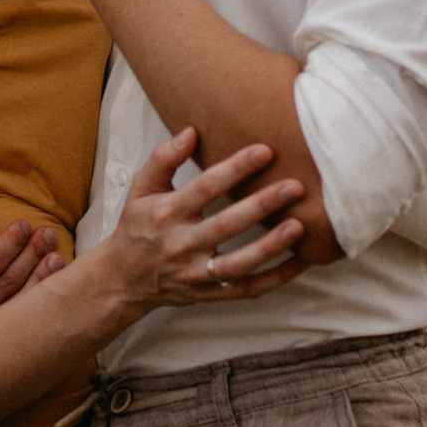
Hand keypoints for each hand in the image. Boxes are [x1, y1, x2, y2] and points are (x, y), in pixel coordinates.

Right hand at [0, 205, 64, 325]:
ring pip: (20, 301)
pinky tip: (53, 275)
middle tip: (47, 233)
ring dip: (43, 274)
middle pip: (8, 281)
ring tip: (54, 253)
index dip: (11, 241)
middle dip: (32, 253)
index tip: (24, 224)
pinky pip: (24, 319)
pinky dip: (42, 295)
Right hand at [89, 128, 309, 313]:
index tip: (265, 151)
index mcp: (165, 214)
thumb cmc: (138, 226)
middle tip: (295, 186)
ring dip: (271, 246)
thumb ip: (163, 158)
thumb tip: (191, 131)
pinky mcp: (210, 294)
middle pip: (226, 225)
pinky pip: (248, 289)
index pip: (204, 188)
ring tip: (299, 226)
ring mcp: (196, 274)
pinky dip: (277, 278)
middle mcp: (180, 245)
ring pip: (238, 263)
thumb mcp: (141, 188)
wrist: (124, 278)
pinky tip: (302, 261)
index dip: (235, 169)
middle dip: (262, 205)